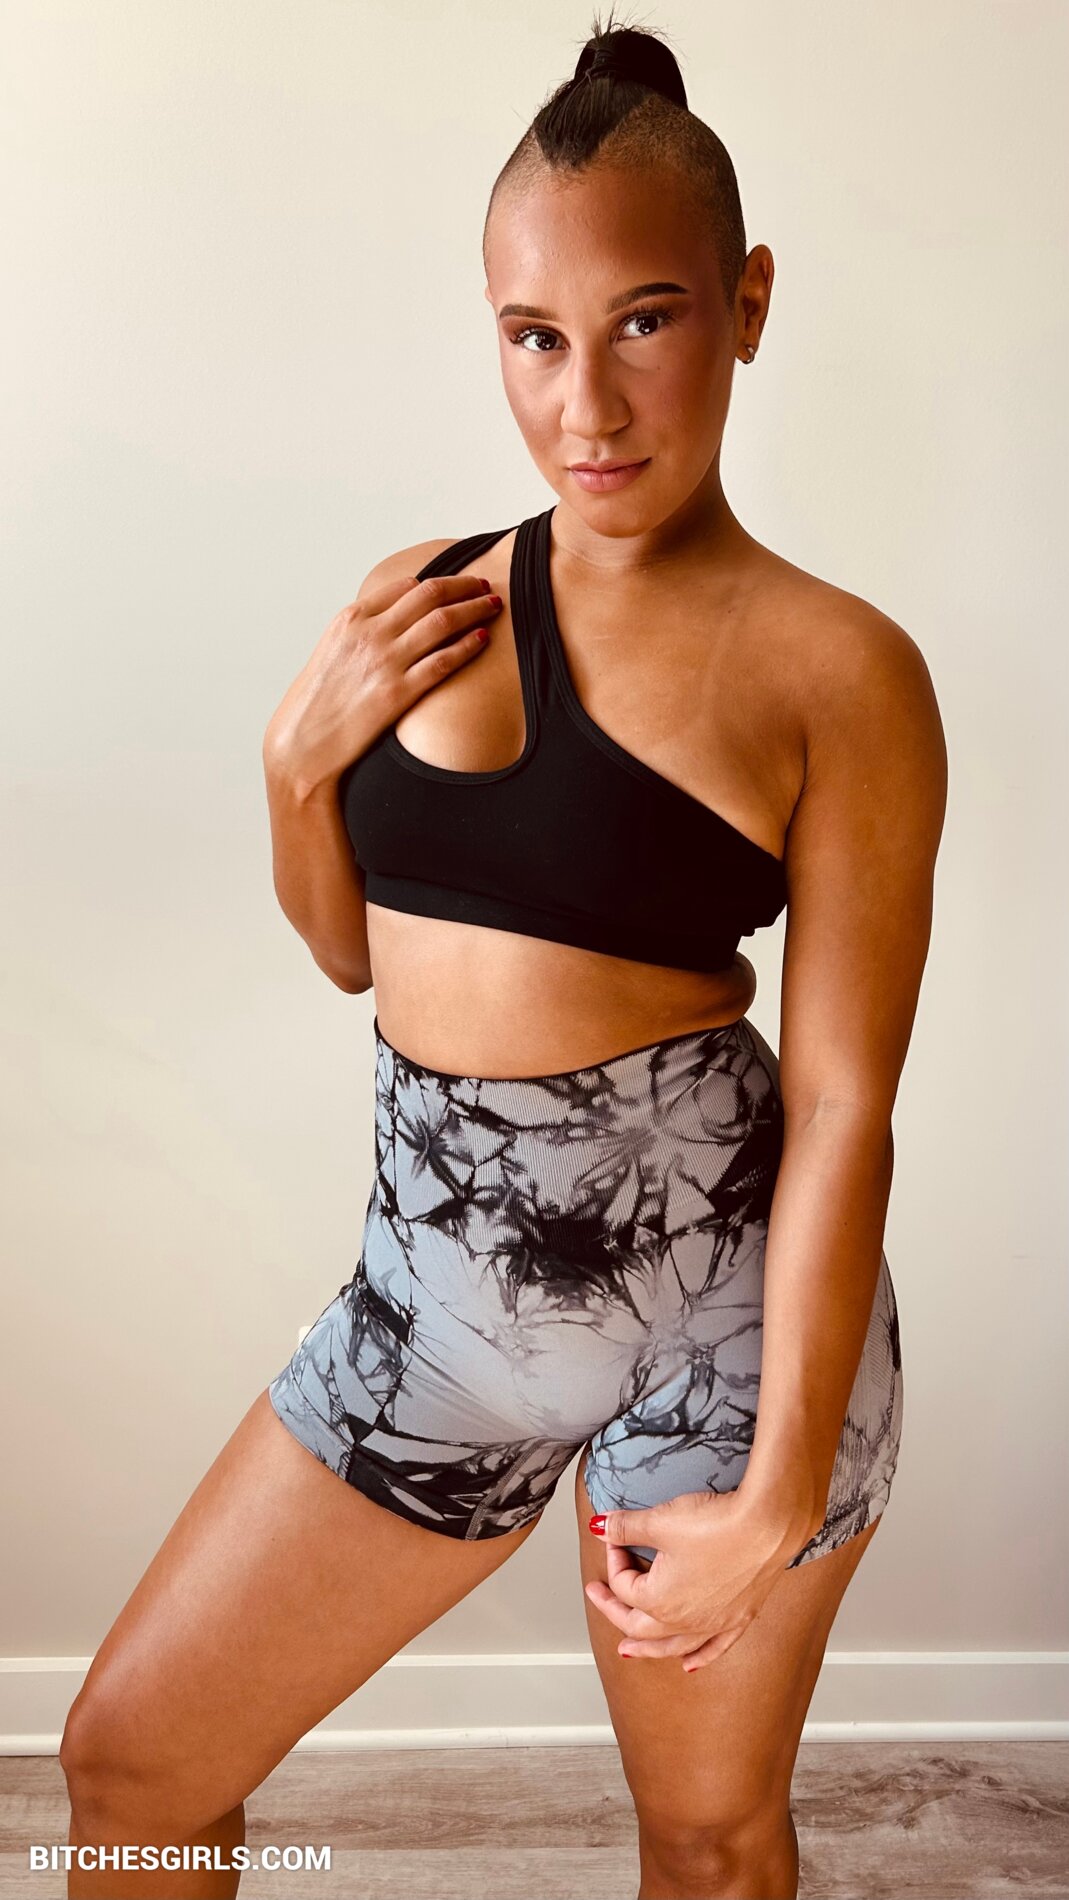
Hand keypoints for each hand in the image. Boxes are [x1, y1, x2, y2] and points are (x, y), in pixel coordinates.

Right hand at [263, 566, 504, 794]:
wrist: (303, 741)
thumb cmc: (317, 700)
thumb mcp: (333, 650)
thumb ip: (362, 630)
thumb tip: (392, 619)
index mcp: (351, 618)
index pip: (405, 587)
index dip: (439, 580)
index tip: (459, 582)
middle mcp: (370, 634)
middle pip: (430, 595)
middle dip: (464, 586)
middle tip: (484, 585)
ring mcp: (385, 662)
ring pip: (442, 622)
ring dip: (474, 608)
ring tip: (493, 605)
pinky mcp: (398, 693)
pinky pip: (443, 662)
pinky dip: (467, 646)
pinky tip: (482, 639)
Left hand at [583, 1489, 817, 1672]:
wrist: (768, 1524)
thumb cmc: (717, 1523)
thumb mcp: (659, 1520)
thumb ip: (625, 1527)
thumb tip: (600, 1527)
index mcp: (659, 1601)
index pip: (624, 1585)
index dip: (614, 1557)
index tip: (616, 1535)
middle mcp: (685, 1621)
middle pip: (639, 1624)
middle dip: (615, 1610)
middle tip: (599, 1597)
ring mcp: (714, 1623)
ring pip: (672, 1645)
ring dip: (647, 1648)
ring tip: (629, 1651)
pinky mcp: (739, 1617)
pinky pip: (713, 1648)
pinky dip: (698, 1658)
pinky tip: (690, 1665)